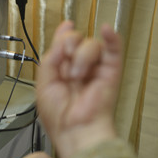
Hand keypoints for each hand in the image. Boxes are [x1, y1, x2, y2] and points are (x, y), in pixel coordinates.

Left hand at [36, 21, 123, 157]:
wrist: (75, 130)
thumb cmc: (59, 117)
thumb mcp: (43, 84)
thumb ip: (49, 60)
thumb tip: (62, 41)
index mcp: (61, 72)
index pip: (64, 45)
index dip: (63, 34)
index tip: (64, 27)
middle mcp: (79, 68)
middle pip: (75, 39)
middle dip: (68, 44)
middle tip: (66, 59)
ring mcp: (96, 69)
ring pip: (91, 44)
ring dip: (81, 57)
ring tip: (77, 76)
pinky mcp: (111, 71)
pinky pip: (114, 48)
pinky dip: (112, 37)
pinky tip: (106, 30)